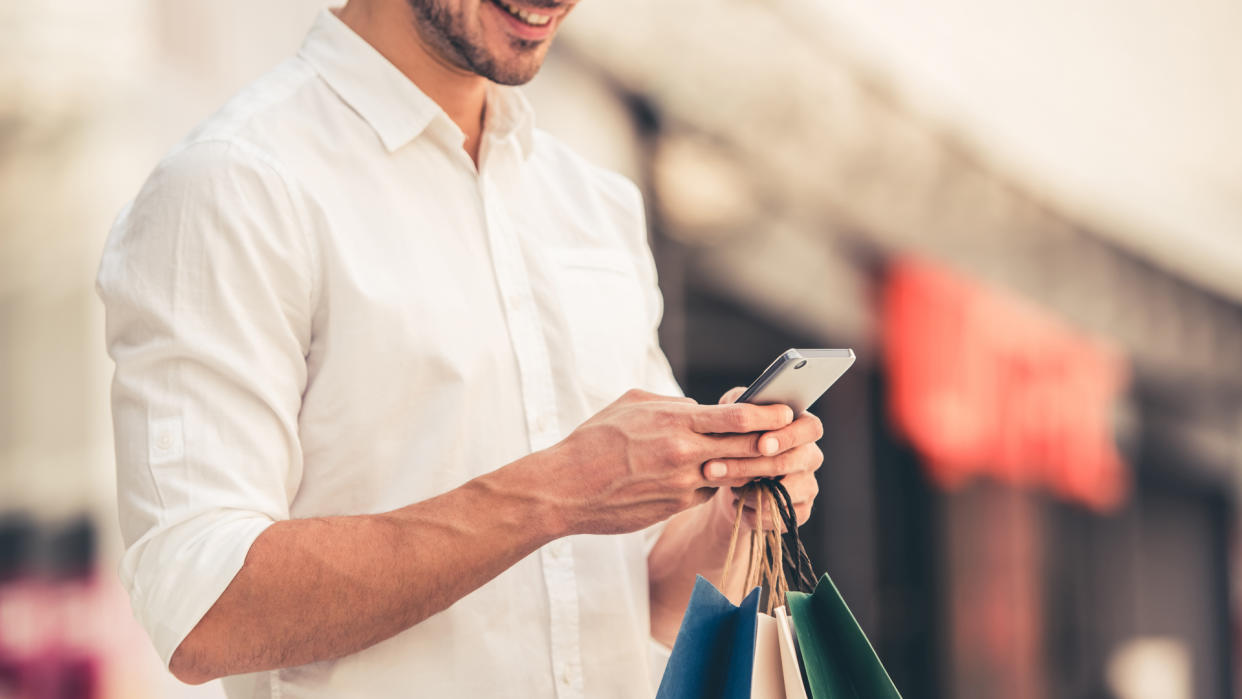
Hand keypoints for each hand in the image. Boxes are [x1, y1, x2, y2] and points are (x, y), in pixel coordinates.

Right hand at [546, 389, 795, 535]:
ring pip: (732, 473)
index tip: (788, 412)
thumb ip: (671, 404)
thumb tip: (699, 407)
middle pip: (746, 447)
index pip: (737, 417)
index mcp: (675, 422)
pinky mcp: (675, 507)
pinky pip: (707, 491)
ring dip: (751, 467)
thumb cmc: (594, 440)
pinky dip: (718, 483)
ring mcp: (682, 484)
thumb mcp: (631, 404)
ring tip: (768, 459)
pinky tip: (724, 478)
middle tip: (795, 437)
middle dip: (774, 442)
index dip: (769, 415)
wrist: (565, 489)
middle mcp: (684, 453)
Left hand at [702, 386, 823, 534]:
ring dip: (749, 491)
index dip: (787, 436)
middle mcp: (810, 455)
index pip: (810, 428)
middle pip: (790, 461)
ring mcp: (808, 485)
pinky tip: (740, 504)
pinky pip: (781, 516)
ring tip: (727, 487)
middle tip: (714, 468)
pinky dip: (755, 513)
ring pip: (783, 491)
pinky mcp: (801, 511)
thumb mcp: (734, 418)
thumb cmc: (736, 440)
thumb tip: (736, 403)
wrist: (733, 480)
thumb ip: (737, 404)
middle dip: (750, 465)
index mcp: (802, 427)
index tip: (761, 444)